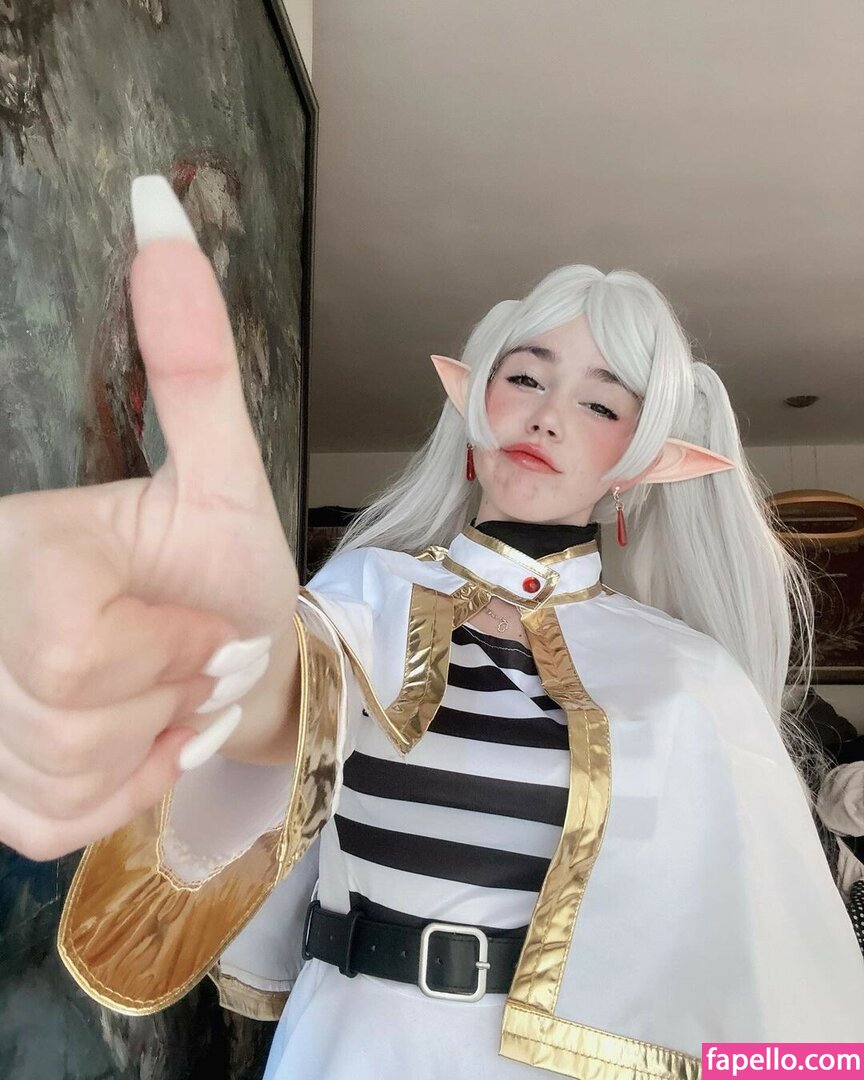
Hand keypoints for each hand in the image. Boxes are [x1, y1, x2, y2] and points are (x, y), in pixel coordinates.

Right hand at [0, 178, 299, 859]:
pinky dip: (130, 785)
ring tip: (168, 693)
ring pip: (69, 773)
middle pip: (73, 712)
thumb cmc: (229, 567)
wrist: (236, 663)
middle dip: (172, 689)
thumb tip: (157, 203)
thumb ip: (190, 357)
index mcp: (17, 552)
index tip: (209, 620)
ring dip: (154, 737)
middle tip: (194, 654)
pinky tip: (139, 740)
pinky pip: (63, 819)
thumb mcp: (222, 469)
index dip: (166, 644)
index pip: (76, 644)